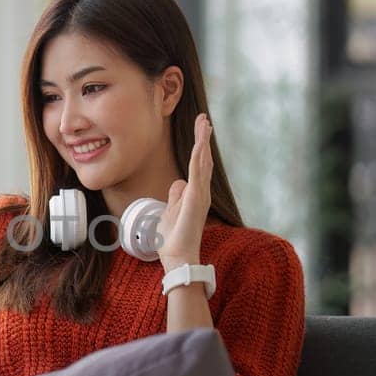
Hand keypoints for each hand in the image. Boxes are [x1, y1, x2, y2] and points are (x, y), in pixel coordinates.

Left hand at [157, 113, 212, 271]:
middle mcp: (200, 192)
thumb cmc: (174, 238)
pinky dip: (198, 157)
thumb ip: (175, 196)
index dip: (199, 146)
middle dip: (203, 138)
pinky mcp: (196, 199)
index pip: (198, 164)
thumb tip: (178, 182)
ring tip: (205, 123)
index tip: (200, 128)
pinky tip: (199, 144)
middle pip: (203, 159)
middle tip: (204, 118)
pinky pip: (197, 173)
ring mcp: (200, 195)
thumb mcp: (170, 211)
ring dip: (203, 142)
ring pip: (202, 162)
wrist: (178, 257)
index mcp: (194, 193)